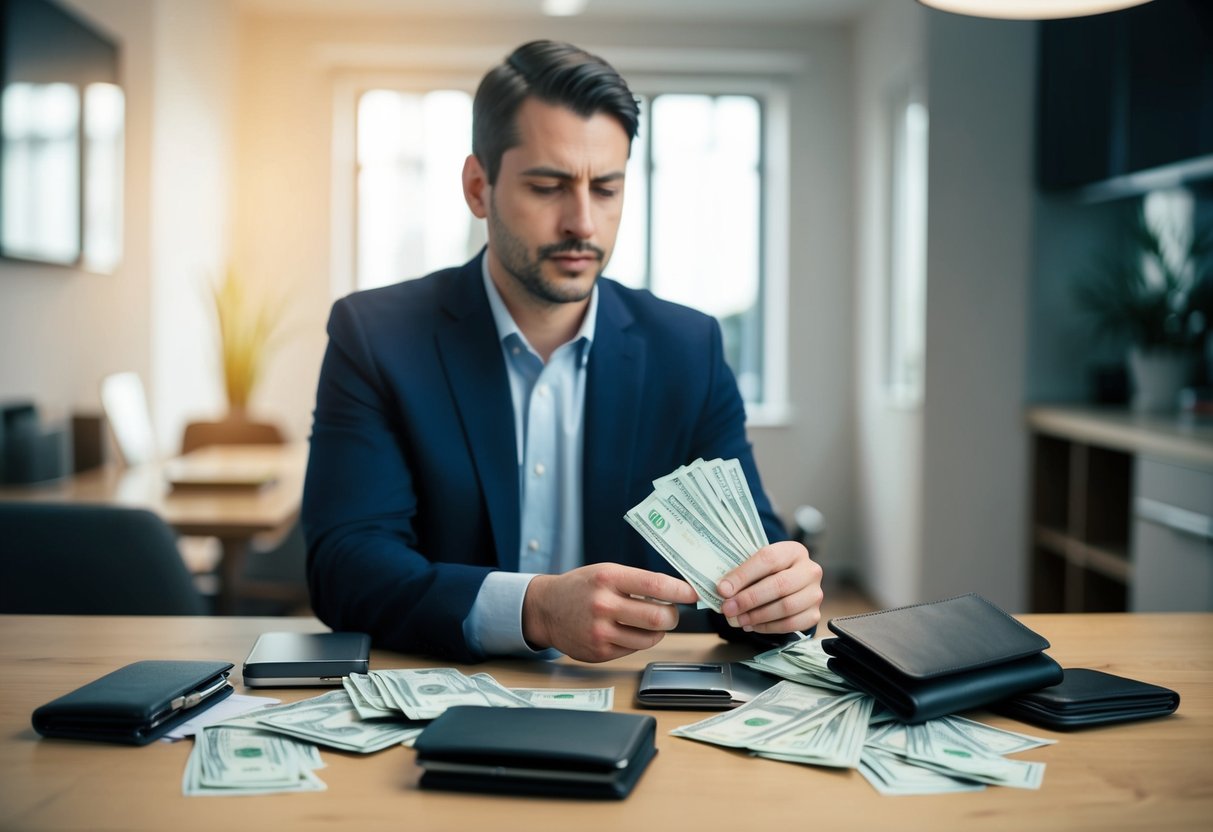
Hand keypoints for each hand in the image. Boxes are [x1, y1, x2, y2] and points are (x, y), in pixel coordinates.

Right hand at [521, 563, 698, 661]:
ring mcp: (600, 632)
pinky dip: (639, 640)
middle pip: (658, 618)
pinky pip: (634, 648)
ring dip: (658, 631)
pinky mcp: (599, 652)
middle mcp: (603, 605)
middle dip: (673, 616)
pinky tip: (628, 630)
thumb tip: (676, 592)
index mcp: (608, 578)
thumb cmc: (581, 587)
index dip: (680, 591)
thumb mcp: (606, 572)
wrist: (546, 609)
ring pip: (650, 638)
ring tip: (650, 621)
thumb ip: (637, 581)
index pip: (655, 585)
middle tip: (672, 612)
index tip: (693, 594)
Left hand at [717, 541, 822, 634]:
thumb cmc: (768, 573)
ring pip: (786, 607)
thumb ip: (742, 574)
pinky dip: (768, 627)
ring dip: (757, 616)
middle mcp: (809, 570)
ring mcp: (815, 593)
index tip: (723, 589)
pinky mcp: (814, 614)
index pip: (768, 559)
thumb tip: (724, 591)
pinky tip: (752, 625)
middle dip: (749, 599)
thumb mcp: (757, 565)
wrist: (789, 584)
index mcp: (793, 551)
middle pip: (779, 585)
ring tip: (737, 619)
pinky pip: (791, 624)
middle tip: (727, 608)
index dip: (744, 575)